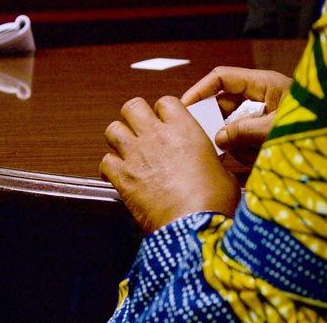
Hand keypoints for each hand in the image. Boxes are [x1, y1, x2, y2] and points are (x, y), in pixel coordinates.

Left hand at [100, 96, 239, 233]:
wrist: (193, 225)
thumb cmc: (212, 201)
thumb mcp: (222, 172)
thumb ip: (210, 161)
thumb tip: (209, 166)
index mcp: (183, 129)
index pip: (166, 102)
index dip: (164, 111)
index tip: (165, 121)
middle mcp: (156, 136)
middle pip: (133, 106)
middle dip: (134, 116)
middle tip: (140, 129)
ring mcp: (136, 154)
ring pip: (113, 130)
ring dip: (118, 139)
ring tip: (125, 149)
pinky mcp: (122, 176)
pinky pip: (104, 162)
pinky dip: (108, 168)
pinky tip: (116, 174)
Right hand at [181, 66, 291, 163]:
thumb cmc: (316, 126)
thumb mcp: (276, 127)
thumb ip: (245, 131)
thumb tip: (218, 139)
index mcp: (264, 84)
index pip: (222, 79)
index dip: (200, 90)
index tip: (185, 107)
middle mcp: (261, 97)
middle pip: (224, 106)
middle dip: (217, 125)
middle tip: (208, 140)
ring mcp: (263, 116)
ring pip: (233, 128)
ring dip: (237, 144)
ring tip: (251, 154)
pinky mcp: (266, 134)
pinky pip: (246, 141)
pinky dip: (248, 152)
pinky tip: (259, 159)